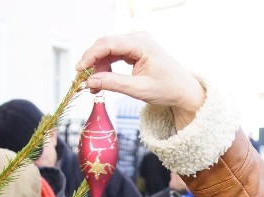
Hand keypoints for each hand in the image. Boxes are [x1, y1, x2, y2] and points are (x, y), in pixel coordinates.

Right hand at [76, 32, 205, 129]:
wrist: (183, 91)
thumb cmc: (168, 89)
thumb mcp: (139, 90)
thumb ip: (113, 84)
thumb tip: (91, 81)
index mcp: (142, 44)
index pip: (108, 44)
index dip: (90, 56)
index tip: (79, 71)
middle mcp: (139, 38)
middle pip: (105, 44)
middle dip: (92, 61)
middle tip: (83, 80)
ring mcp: (137, 43)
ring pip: (108, 49)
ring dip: (98, 65)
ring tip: (93, 84)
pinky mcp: (135, 50)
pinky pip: (115, 54)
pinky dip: (106, 65)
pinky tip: (102, 78)